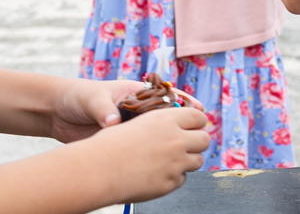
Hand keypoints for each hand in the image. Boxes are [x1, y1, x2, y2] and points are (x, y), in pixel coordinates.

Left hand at [48, 77, 204, 143]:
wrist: (56, 113)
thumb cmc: (77, 97)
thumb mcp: (92, 99)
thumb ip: (104, 110)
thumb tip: (113, 123)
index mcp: (136, 93)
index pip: (167, 97)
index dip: (185, 103)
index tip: (199, 110)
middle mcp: (138, 111)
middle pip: (169, 118)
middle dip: (185, 125)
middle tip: (199, 133)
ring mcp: (131, 128)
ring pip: (158, 136)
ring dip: (171, 142)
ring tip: (186, 150)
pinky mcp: (122, 143)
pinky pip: (142, 149)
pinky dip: (152, 155)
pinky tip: (162, 163)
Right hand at [81, 106, 209, 202]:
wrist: (95, 171)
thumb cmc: (108, 145)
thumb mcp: (137, 123)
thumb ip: (161, 125)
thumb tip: (176, 126)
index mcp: (167, 119)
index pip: (198, 117)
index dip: (197, 123)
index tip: (193, 127)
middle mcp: (176, 139)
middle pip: (204, 139)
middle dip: (197, 143)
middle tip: (186, 146)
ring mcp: (175, 162)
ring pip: (197, 161)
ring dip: (187, 161)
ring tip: (169, 162)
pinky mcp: (170, 183)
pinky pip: (181, 179)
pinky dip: (173, 178)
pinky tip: (156, 175)